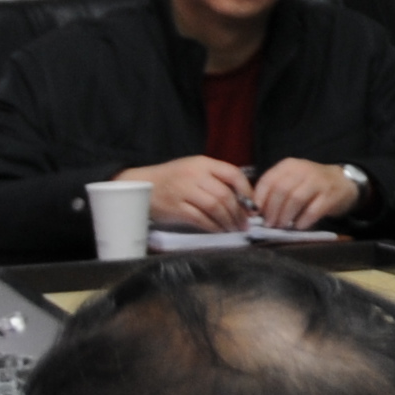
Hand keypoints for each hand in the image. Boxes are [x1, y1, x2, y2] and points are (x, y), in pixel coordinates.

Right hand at [120, 155, 254, 232]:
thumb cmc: (172, 178)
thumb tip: (243, 198)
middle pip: (225, 194)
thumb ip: (215, 178)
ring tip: (233, 229)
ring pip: (215, 207)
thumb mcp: (194, 169)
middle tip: (244, 224)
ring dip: (228, 221)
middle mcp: (194, 175)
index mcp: (203, 163)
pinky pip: (201, 219)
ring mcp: (184, 191)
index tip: (252, 206)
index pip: (233, 173)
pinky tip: (219, 231)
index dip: (247, 191)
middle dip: (238, 212)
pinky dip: (213, 227)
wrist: (142, 184)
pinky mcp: (176, 207)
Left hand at [250, 160, 362, 230]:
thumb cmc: (311, 184)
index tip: (255, 214)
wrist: (343, 182)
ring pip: (296, 198)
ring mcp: (318, 181)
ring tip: (282, 226)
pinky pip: (313, 209)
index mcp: (289, 166)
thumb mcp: (292, 180)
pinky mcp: (330, 195)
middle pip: (281, 190)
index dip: (259, 199)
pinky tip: (299, 226)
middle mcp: (303, 170)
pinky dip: (303, 220)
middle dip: (272, 210)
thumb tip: (256, 211)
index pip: (268, 180)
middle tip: (269, 224)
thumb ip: (275, 190)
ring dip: (286, 216)